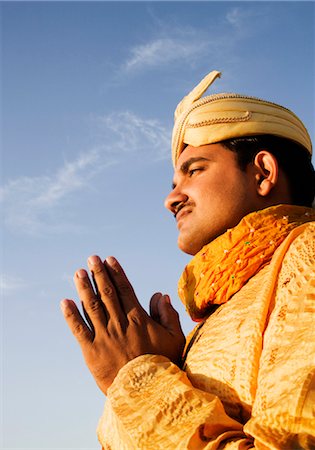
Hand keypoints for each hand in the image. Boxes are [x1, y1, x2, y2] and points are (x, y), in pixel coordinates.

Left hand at [60, 255, 184, 394]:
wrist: (147, 394)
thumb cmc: (164, 365)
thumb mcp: (174, 338)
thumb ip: (168, 315)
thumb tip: (161, 294)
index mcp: (138, 318)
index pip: (124, 289)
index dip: (116, 273)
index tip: (109, 260)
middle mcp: (119, 323)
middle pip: (107, 293)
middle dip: (98, 274)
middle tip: (91, 259)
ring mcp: (104, 336)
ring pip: (91, 306)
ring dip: (84, 288)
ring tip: (78, 273)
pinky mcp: (91, 351)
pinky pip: (79, 330)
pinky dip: (71, 315)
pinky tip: (65, 302)